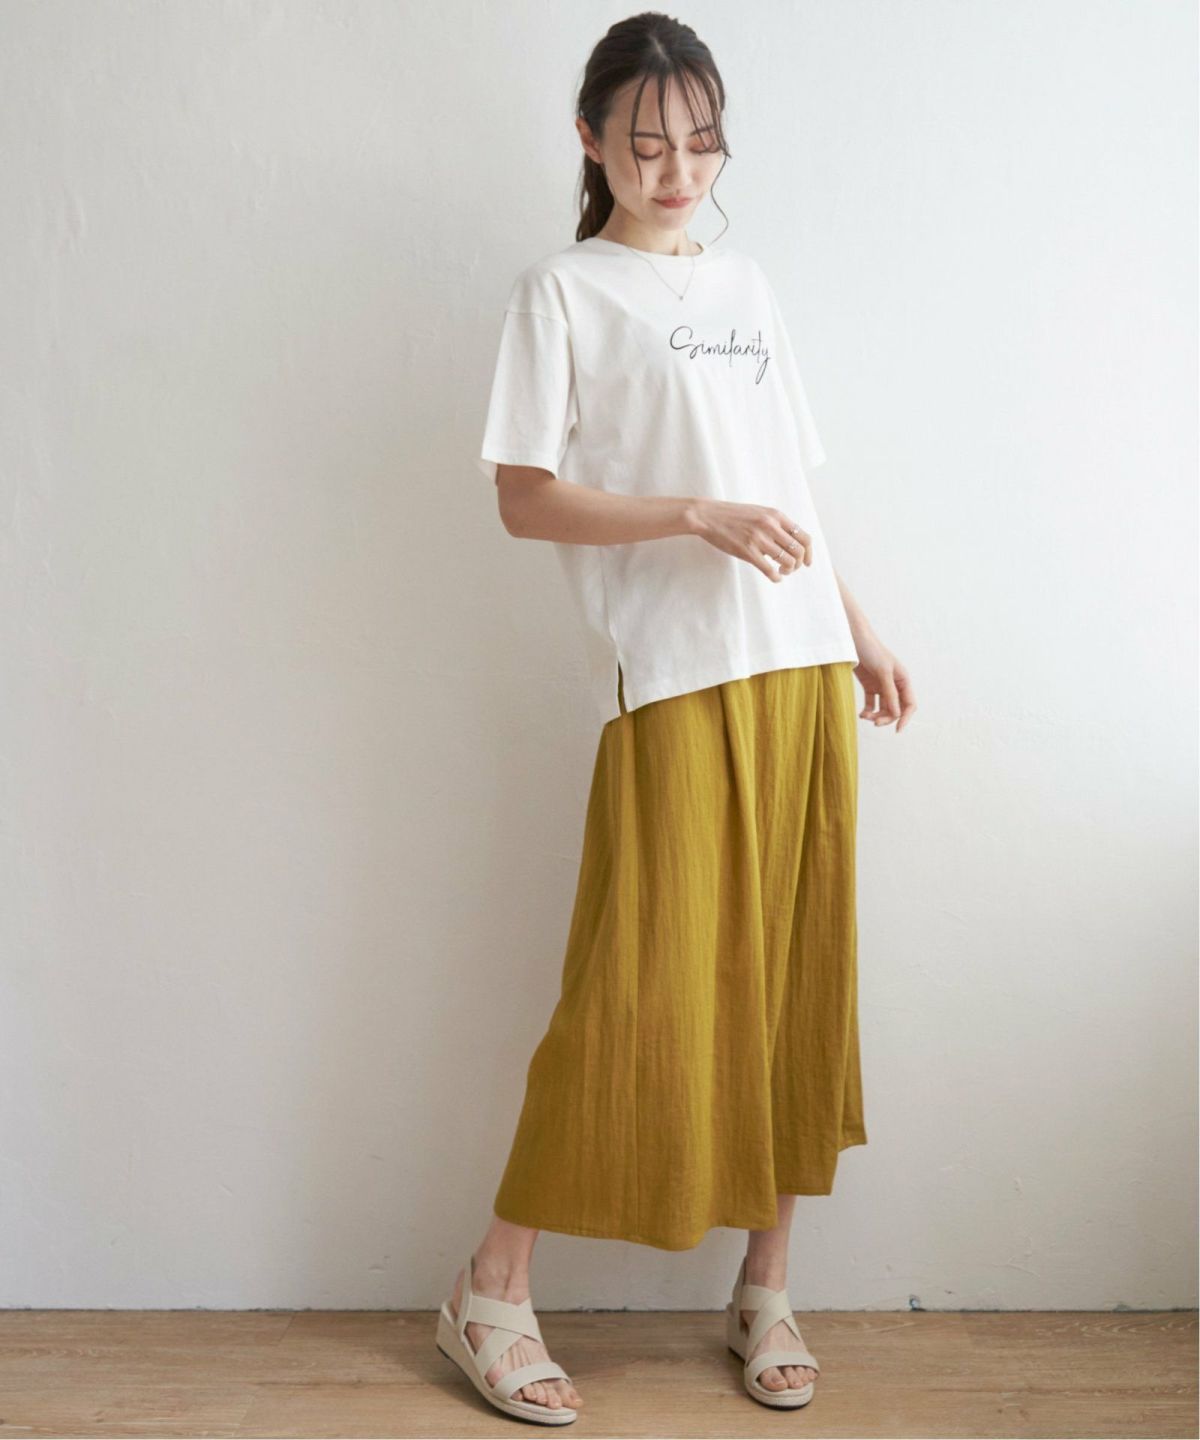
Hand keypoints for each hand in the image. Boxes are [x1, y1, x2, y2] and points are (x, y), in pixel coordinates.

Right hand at [687, 499, 811, 582]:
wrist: (708, 515)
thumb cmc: (733, 515)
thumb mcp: (759, 512)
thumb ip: (775, 524)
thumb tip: (790, 541)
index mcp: (776, 515)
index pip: (803, 537)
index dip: (808, 553)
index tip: (806, 562)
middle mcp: (771, 526)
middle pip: (798, 551)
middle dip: (798, 564)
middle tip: (791, 569)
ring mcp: (759, 539)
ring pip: (787, 561)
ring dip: (788, 570)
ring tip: (781, 572)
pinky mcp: (747, 551)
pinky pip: (769, 570)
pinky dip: (776, 577)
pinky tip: (775, 578)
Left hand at [851, 633, 916, 731]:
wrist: (853, 639)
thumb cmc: (871, 651)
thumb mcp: (883, 671)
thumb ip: (890, 692)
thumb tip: (897, 714)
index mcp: (903, 679)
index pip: (909, 704)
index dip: (905, 718)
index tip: (897, 729)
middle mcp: (894, 684)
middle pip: (896, 709)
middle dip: (887, 717)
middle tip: (875, 723)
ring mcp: (882, 685)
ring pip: (883, 708)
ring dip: (876, 715)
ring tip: (865, 716)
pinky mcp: (869, 685)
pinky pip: (872, 704)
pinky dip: (868, 711)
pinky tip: (862, 714)